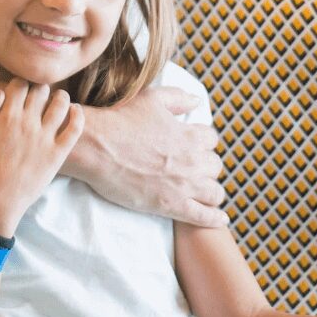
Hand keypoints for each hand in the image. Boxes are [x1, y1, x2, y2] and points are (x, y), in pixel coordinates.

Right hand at [0, 80, 83, 236]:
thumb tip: (0, 92)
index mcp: (7, 117)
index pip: (20, 85)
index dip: (20, 83)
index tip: (21, 89)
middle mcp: (28, 123)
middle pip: (41, 91)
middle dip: (40, 88)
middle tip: (40, 93)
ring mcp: (45, 138)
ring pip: (60, 104)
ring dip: (61, 96)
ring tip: (59, 97)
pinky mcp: (57, 153)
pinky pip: (75, 129)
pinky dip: (78, 115)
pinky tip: (76, 109)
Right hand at [67, 85, 226, 227]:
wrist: (96, 146)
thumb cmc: (120, 119)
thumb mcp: (152, 99)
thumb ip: (179, 98)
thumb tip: (198, 101)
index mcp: (190, 135)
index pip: (212, 140)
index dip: (201, 142)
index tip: (191, 146)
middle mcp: (193, 160)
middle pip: (215, 166)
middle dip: (205, 166)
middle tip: (190, 168)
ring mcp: (183, 185)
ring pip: (215, 192)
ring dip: (210, 190)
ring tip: (202, 192)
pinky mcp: (171, 206)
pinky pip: (203, 216)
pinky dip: (214, 217)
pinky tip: (220, 218)